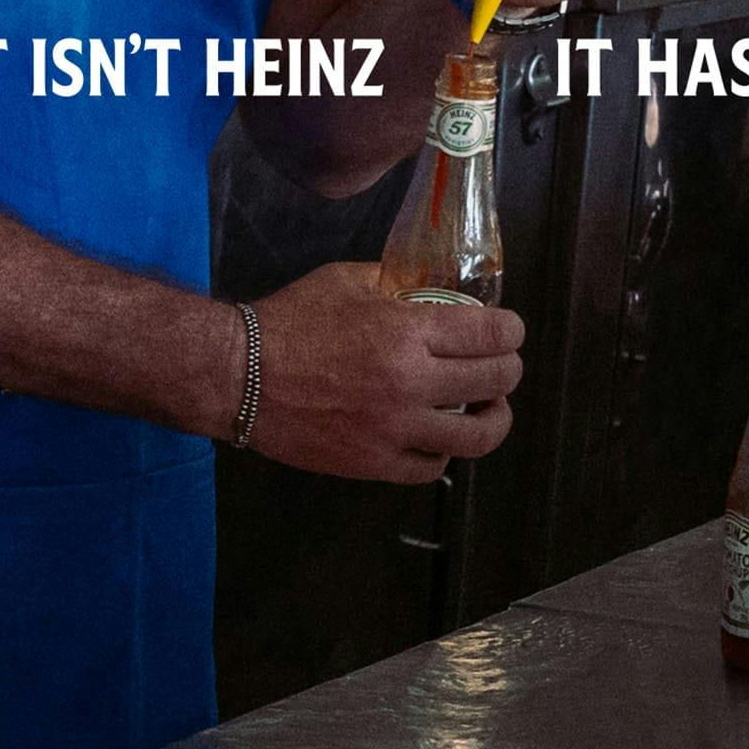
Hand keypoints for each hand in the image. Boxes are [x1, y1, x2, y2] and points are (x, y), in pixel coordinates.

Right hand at [236, 263, 521, 483]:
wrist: (237, 376)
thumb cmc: (289, 322)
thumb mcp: (346, 281)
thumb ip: (395, 282)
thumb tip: (432, 288)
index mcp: (407, 333)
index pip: (491, 334)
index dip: (511, 331)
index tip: (509, 331)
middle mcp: (409, 383)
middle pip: (495, 381)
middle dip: (509, 369)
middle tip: (503, 366)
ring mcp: (393, 429)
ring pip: (477, 436)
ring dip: (494, 419)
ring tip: (490, 409)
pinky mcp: (372, 463)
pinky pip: (430, 467)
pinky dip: (443, 452)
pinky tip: (440, 436)